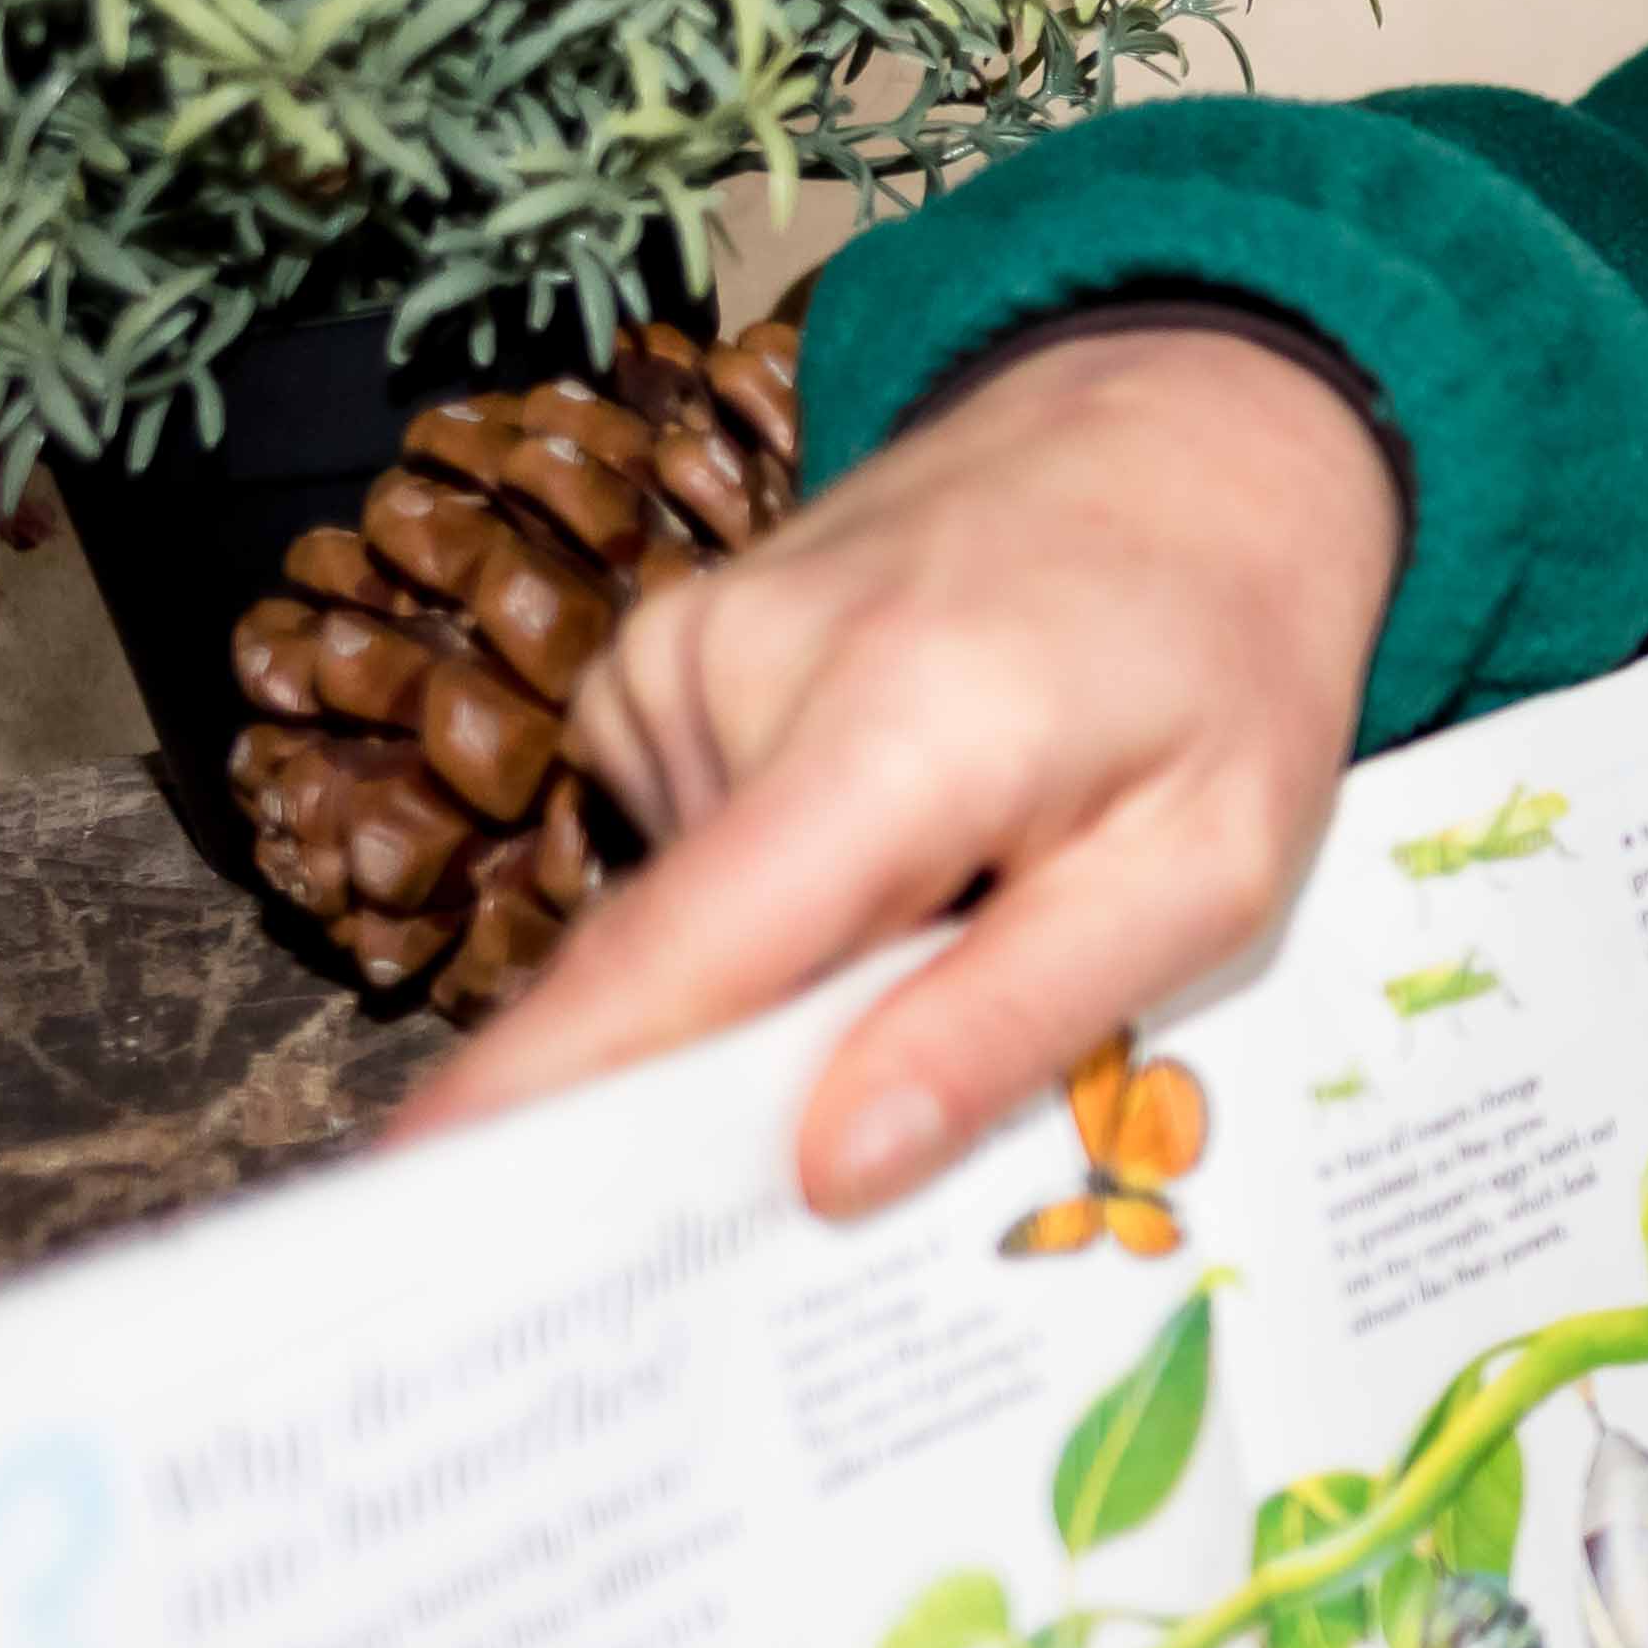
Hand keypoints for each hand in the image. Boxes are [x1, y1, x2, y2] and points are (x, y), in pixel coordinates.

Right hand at [398, 328, 1398, 1214]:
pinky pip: (704, 852)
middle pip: (678, 974)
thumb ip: (1014, 1020)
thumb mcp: (1208, 871)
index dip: (540, 1097)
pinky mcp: (671, 659)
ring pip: (702, 922)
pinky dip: (794, 890)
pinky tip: (913, 832)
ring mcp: (687, 652)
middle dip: (733, 1093)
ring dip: (809, 968)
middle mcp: (747, 673)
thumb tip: (827, 1171)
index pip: (675, 955)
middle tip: (857, 1158)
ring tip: (974, 895)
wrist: (1194, 435)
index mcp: (896, 729)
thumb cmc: (1228, 659)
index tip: (418, 1213)